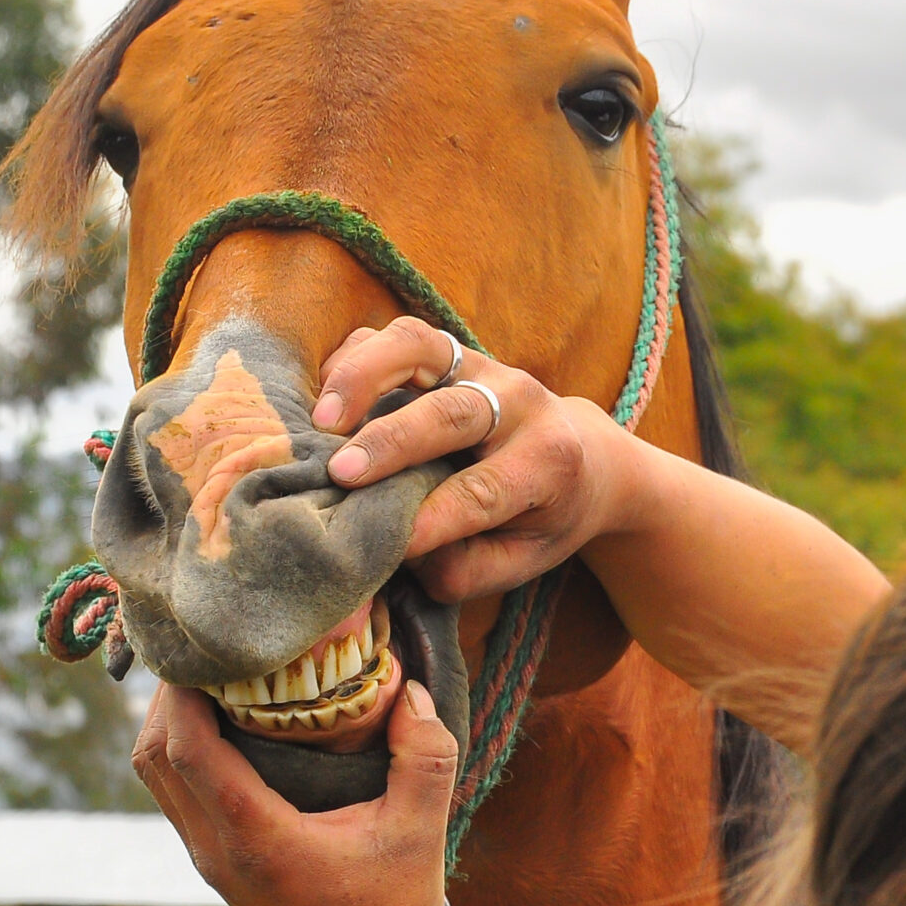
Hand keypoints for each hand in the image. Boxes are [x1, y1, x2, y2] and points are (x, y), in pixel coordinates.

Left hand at [133, 678, 455, 905]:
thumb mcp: (422, 831)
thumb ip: (425, 754)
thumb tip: (412, 687)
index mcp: (255, 837)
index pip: (186, 748)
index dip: (182, 688)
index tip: (208, 638)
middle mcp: (217, 849)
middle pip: (152, 757)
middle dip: (168, 696)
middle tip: (209, 647)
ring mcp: (210, 861)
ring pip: (156, 776)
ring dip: (172, 723)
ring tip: (216, 676)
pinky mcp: (218, 866)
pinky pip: (177, 794)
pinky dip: (186, 750)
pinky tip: (232, 723)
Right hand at [311, 317, 634, 602]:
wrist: (583, 454)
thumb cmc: (543, 517)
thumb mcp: (524, 557)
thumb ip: (468, 567)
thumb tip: (401, 552)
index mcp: (549, 461)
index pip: (485, 491)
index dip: (436, 519)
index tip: (391, 545)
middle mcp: (521, 402)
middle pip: (453, 412)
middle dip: (392, 442)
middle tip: (340, 474)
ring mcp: (485, 365)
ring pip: (420, 348)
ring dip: (363, 377)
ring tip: (322, 421)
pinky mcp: (452, 350)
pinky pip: (398, 337)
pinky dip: (355, 359)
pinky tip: (324, 399)